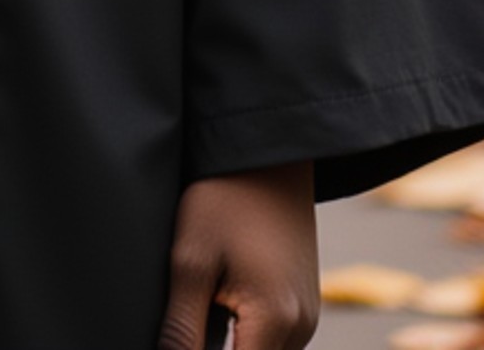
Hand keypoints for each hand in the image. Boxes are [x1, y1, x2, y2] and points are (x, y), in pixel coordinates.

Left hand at [157, 160, 316, 349]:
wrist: (268, 152)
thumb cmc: (225, 198)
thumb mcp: (190, 260)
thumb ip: (181, 330)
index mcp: (275, 320)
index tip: (176, 341)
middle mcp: (300, 329)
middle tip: (186, 322)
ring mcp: (306, 319)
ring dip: (230, 348)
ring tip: (202, 310)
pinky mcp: (303, 307)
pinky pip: (273, 344)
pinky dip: (245, 340)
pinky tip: (217, 311)